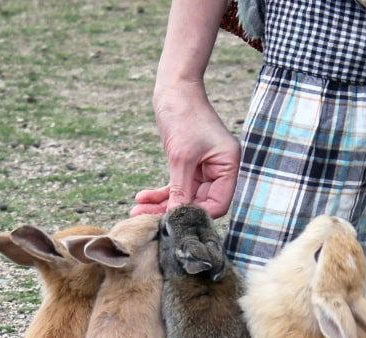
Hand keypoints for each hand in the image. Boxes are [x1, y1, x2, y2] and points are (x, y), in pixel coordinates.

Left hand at [132, 83, 239, 217]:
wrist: (175, 88)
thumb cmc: (184, 115)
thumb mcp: (181, 156)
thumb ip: (180, 189)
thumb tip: (176, 217)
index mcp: (229, 166)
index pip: (218, 204)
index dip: (197, 215)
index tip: (174, 221)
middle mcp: (220, 170)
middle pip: (199, 203)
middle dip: (173, 211)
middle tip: (146, 219)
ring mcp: (205, 168)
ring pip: (184, 197)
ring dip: (161, 204)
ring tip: (136, 211)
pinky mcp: (190, 165)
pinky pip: (176, 186)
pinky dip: (160, 192)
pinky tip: (142, 197)